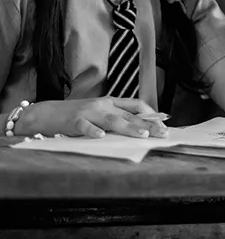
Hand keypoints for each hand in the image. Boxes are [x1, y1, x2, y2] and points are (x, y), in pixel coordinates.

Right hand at [23, 97, 168, 138]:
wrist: (48, 112)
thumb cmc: (77, 114)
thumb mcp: (100, 112)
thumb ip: (117, 118)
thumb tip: (140, 127)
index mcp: (111, 102)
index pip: (136, 104)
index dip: (151, 113)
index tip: (163, 123)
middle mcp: (103, 105)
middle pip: (129, 114)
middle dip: (147, 124)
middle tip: (160, 133)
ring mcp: (89, 112)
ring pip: (112, 120)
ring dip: (128, 127)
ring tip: (141, 134)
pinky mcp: (74, 121)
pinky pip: (86, 126)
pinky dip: (93, 131)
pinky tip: (101, 136)